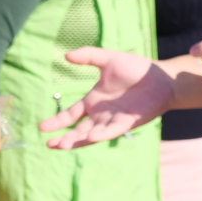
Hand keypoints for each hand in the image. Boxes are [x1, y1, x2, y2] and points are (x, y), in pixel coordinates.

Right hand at [43, 49, 180, 147]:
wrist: (160, 76)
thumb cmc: (135, 68)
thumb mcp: (107, 59)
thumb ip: (88, 56)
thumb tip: (66, 55)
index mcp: (93, 101)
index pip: (71, 115)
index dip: (57, 122)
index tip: (42, 128)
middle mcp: (101, 114)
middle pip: (78, 130)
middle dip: (64, 138)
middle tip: (50, 144)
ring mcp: (113, 120)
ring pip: (91, 135)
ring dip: (78, 141)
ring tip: (62, 145)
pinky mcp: (127, 123)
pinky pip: (112, 131)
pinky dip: (101, 135)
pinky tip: (91, 137)